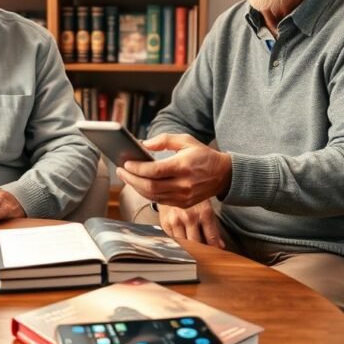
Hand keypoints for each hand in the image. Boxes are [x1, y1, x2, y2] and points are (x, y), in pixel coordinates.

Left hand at [117, 132, 231, 208]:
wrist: (223, 175)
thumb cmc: (203, 155)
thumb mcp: (186, 140)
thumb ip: (164, 140)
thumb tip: (143, 144)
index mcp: (183, 166)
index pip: (154, 170)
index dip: (137, 168)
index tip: (126, 163)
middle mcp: (183, 184)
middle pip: (150, 186)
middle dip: (131, 179)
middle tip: (120, 171)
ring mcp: (184, 197)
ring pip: (153, 196)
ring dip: (136, 187)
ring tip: (126, 177)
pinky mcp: (183, 204)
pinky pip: (160, 201)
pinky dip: (147, 194)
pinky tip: (139, 185)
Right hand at [157, 202, 226, 248]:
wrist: (173, 185)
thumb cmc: (192, 197)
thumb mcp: (207, 208)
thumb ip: (213, 228)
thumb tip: (219, 246)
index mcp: (204, 212)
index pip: (211, 239)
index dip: (214, 250)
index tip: (215, 255)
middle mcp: (189, 216)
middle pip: (197, 244)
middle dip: (201, 251)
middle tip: (204, 255)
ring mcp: (176, 220)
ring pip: (184, 244)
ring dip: (189, 248)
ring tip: (193, 248)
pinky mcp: (165, 223)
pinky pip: (174, 239)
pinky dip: (179, 242)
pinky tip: (182, 239)